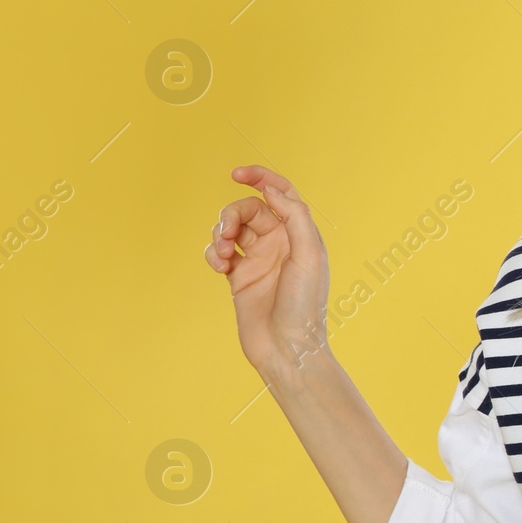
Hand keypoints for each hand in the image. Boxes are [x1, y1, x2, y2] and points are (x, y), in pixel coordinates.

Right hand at [203, 165, 330, 375]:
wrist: (287, 349)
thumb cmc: (304, 305)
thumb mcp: (308, 256)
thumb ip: (295, 217)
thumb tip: (273, 190)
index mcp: (300, 234)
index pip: (280, 193)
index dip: (260, 177)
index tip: (236, 174)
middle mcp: (280, 243)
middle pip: (249, 209)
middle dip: (232, 214)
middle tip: (227, 234)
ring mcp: (258, 260)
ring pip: (231, 229)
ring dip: (220, 233)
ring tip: (222, 254)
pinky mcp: (239, 277)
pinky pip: (219, 252)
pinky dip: (213, 252)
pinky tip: (219, 266)